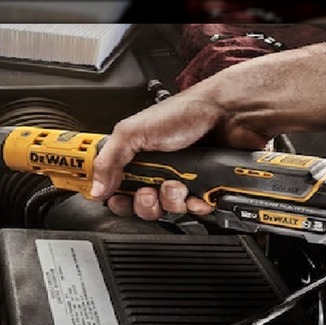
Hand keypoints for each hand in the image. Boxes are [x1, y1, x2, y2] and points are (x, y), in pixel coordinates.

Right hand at [89, 87, 269, 220]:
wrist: (230, 114)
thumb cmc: (186, 112)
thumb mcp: (134, 132)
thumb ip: (109, 160)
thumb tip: (95, 188)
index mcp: (136, 154)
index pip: (117, 186)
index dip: (115, 197)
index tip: (116, 198)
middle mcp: (157, 168)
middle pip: (141, 204)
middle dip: (144, 203)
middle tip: (149, 191)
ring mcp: (180, 180)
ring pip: (167, 210)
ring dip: (171, 200)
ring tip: (177, 184)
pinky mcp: (203, 188)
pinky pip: (194, 211)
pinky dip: (195, 204)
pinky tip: (197, 191)